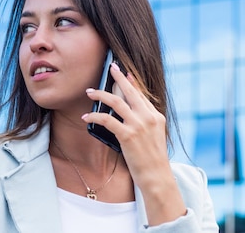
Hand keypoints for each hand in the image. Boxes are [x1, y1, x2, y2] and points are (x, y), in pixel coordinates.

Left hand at [81, 62, 185, 225]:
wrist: (157, 176)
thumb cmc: (153, 160)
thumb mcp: (154, 136)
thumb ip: (145, 123)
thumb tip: (129, 113)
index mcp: (156, 116)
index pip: (141, 94)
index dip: (132, 82)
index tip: (124, 73)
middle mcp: (148, 117)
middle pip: (130, 91)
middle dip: (119, 77)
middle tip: (110, 68)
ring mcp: (138, 125)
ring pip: (116, 101)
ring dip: (101, 94)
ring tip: (90, 92)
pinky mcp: (128, 135)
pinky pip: (107, 119)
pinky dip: (95, 116)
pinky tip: (87, 116)